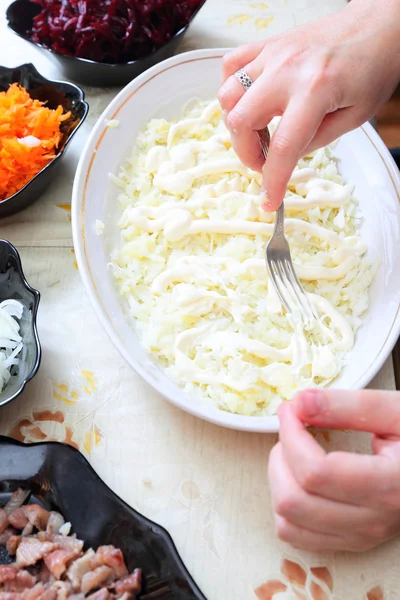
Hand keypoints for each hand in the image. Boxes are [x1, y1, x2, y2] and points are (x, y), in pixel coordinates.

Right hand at [218, 0, 399, 210]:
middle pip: (240, 121)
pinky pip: (230, 66)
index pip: (282, 147)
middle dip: (247, 153)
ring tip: (259, 132)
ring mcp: (273, 53)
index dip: (272, 181)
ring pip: (228, 95)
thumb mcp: (355, 117)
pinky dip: (231, 89)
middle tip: (264, 162)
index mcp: (316, 90)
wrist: (378, 25)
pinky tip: (249, 101)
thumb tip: (286, 156)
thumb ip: (317, 141)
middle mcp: (287, 69)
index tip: (268, 202)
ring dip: (237, 124)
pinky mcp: (267, 44)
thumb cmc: (373, 69)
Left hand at [268, 388, 399, 551]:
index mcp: (390, 485)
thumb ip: (350, 405)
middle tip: (295, 427)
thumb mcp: (397, 411)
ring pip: (288, 521)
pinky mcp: (352, 541)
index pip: (315, 472)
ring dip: (279, 480)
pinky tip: (299, 477)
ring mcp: (362, 535)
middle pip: (294, 500)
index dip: (291, 434)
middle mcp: (374, 519)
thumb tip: (301, 401)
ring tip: (296, 451)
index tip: (291, 409)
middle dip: (281, 455)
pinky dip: (286, 505)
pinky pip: (296, 535)